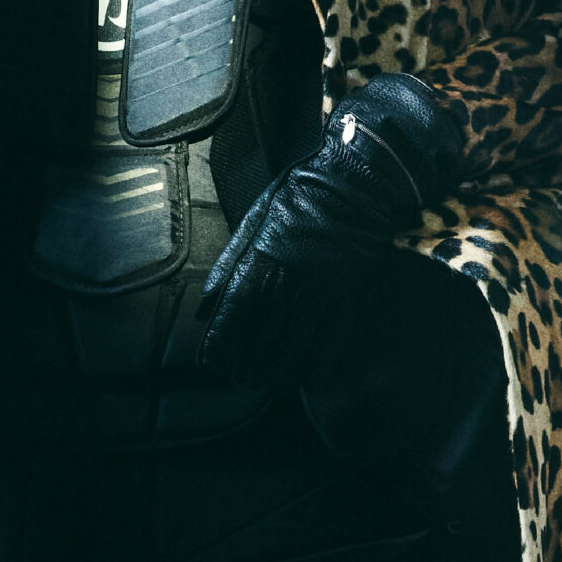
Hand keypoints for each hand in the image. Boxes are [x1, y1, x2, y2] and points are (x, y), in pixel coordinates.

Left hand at [196, 74, 464, 385]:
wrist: (355, 183)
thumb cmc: (300, 198)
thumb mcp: (253, 222)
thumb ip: (229, 267)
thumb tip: (206, 309)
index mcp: (257, 265)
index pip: (229, 325)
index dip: (218, 353)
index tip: (215, 363)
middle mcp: (285, 286)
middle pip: (257, 350)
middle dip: (246, 370)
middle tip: (244, 375)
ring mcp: (319, 297)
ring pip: (292, 356)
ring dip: (278, 375)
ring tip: (272, 378)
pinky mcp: (349, 302)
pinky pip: (332, 351)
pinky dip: (318, 372)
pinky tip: (310, 378)